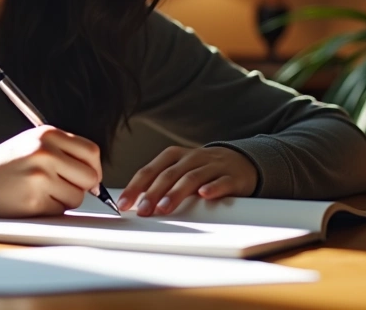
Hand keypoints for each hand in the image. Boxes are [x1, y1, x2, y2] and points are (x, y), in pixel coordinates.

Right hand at [0, 126, 102, 216]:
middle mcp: (45, 152)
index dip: (93, 168)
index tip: (88, 177)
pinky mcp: (34, 200)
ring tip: (43, 192)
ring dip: (65, 200)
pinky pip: (60, 210)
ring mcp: (40, 176)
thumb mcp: (32, 143)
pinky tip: (33, 200)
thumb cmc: (4, 164)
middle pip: (90, 176)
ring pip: (77, 197)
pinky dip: (51, 209)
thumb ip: (63, 151)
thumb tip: (95, 175)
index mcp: (47, 134)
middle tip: (66, 187)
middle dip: (83, 187)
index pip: (92, 152)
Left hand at [117, 146, 257, 215]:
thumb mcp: (179, 171)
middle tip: (142, 210)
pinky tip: (204, 195)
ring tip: (164, 208)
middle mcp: (192, 158)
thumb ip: (158, 183)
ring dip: (176, 193)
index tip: (124, 203)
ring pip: (192, 178)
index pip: (150, 170)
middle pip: (169, 174)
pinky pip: (221, 182)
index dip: (136, 187)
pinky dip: (212, 188)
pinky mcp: (232, 177)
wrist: (240, 161)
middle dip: (153, 193)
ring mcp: (212, 166)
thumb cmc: (202, 169)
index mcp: (174, 156)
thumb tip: (134, 202)